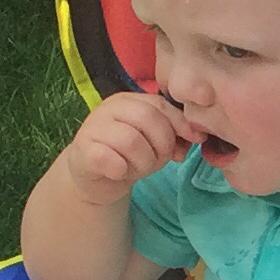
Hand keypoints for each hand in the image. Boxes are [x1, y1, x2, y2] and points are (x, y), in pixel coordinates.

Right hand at [56, 92, 197, 203]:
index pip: (160, 105)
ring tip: (138, 169)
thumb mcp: (155, 143)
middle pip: (147, 119)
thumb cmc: (128, 156)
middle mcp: (108, 109)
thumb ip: (174, 134)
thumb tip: (196, 136)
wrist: (95, 179)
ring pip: (131, 140)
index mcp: (128, 101)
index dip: (180, 124)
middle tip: (158, 161)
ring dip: (143, 162)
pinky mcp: (82, 151)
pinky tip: (120, 173)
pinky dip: (121, 169)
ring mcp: (92, 128)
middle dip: (162, 145)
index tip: (195, 141)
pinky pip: (108, 158)